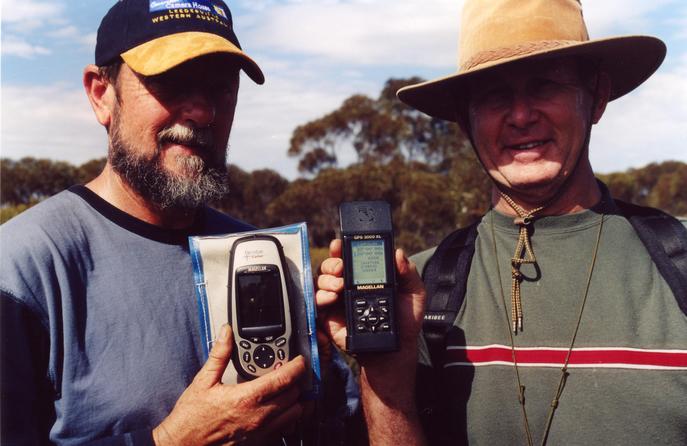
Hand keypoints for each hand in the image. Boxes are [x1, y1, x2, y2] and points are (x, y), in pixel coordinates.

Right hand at [153, 324, 305, 445]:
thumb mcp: (203, 380)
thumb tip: (226, 333)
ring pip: (294, 414)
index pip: (284, 380)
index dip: (297, 367)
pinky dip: (289, 418)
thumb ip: (220, 354)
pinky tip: (279, 409)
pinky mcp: (259, 442)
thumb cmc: (191, 417)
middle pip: (294, 395)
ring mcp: (260, 432)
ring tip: (288, 389)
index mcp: (246, 398)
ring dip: (296, 400)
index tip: (300, 360)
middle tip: (289, 372)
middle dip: (296, 381)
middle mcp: (257, 417)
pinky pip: (284, 429)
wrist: (183, 444)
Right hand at [316, 239, 427, 444]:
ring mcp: (336, 301)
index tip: (342, 243)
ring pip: (321, 281)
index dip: (343, 247)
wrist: (393, 352)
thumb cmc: (404, 322)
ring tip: (339, 286)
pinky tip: (332, 299)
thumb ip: (408, 273)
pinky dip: (320, 297)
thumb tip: (398, 254)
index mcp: (365, 276)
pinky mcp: (328, 317)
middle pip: (330, 266)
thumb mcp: (414, 295)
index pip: (350, 256)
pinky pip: (316, 302)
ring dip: (327, 279)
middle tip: (341, 267)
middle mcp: (348, 285)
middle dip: (332, 262)